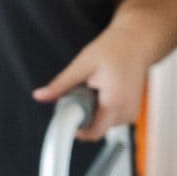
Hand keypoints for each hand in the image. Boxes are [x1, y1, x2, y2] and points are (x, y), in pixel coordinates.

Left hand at [32, 24, 148, 141]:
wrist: (136, 42)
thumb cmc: (114, 49)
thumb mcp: (82, 64)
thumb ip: (61, 84)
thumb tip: (40, 96)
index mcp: (115, 102)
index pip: (92, 133)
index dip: (75, 128)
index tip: (66, 114)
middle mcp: (126, 112)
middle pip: (94, 128)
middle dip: (82, 113)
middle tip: (82, 90)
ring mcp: (131, 113)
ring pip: (101, 124)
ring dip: (92, 110)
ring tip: (95, 86)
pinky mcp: (131, 112)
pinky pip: (109, 118)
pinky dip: (101, 108)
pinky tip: (103, 90)